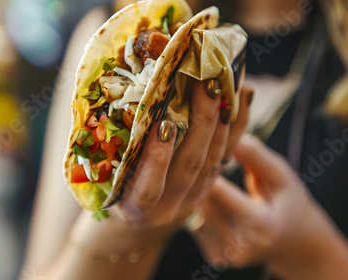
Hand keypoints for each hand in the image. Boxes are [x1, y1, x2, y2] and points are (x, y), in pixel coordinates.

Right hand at [70, 81, 253, 259]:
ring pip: (211, 164)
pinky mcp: (207, 191)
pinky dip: (235, 129)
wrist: (136, 214)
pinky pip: (226, 159)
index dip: (157, 159)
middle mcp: (164, 211)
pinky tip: (242, 100)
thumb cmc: (113, 183)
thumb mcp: (106, 173)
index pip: (148, 190)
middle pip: (188, 169)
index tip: (164, 125)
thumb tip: (117, 97)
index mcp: (133, 208)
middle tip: (206, 87)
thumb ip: (114, 148)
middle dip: (200, 125)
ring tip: (224, 90)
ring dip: (221, 124)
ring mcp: (190, 203)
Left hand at [191, 136, 347, 279]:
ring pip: (193, 212)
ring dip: (190, 189)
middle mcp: (241, 247)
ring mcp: (225, 256)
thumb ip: (255, 155)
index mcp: (262, 227)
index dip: (205, 165)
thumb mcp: (281, 174)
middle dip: (194, 174)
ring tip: (187, 166)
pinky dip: (194, 204)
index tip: (196, 143)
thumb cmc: (288, 201)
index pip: (220, 192)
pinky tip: (194, 188)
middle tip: (186, 147)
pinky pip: (193, 224)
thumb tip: (225, 130)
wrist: (293, 242)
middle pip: (202, 202)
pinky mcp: (213, 257)